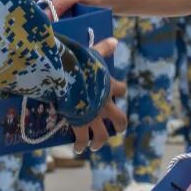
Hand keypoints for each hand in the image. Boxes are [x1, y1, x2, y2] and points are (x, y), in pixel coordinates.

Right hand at [31, 0, 108, 14]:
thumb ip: (60, 3)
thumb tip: (44, 17)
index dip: (44, 7)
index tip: (49, 20)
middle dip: (44, 8)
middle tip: (55, 19)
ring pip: (39, 1)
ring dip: (47, 10)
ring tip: (58, 16)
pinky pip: (43, 2)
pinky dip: (49, 10)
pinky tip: (57, 13)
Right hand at [71, 38, 127, 152]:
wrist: (69, 77)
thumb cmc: (81, 64)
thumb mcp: (94, 54)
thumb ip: (104, 49)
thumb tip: (115, 40)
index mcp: (108, 86)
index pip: (121, 89)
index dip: (119, 90)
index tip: (117, 90)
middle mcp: (105, 104)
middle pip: (120, 119)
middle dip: (119, 126)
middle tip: (117, 130)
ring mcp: (94, 116)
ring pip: (102, 135)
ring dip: (99, 141)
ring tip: (95, 146)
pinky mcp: (80, 123)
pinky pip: (82, 139)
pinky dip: (80, 144)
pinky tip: (77, 149)